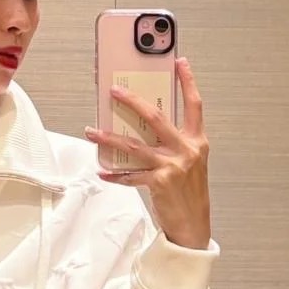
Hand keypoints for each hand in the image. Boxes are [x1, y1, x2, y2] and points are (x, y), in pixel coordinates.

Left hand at [85, 58, 211, 249]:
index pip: (194, 105)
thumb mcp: (189, 163)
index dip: (188, 82)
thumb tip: (143, 127)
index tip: (180, 62)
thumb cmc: (189, 193)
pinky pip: (130, 174)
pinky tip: (102, 170)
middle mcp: (187, 149)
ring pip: (134, 144)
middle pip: (156, 117)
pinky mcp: (159, 182)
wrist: (193, 226)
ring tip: (91, 131)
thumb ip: (174, 143)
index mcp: (197, 141)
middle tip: (114, 90)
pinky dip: (114, 174)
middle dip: (132, 101)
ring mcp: (173, 165)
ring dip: (109, 137)